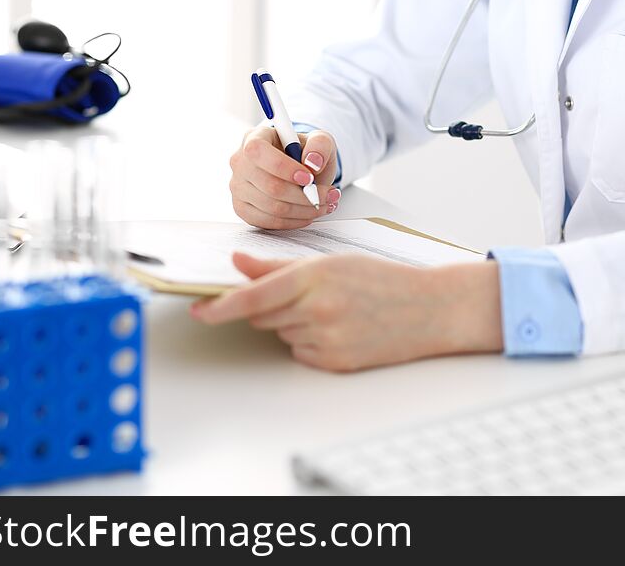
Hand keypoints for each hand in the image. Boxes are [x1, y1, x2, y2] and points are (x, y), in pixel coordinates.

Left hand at [190, 253, 503, 371]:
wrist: (427, 309)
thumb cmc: (381, 279)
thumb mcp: (331, 262)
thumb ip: (278, 267)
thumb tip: (238, 263)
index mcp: (313, 277)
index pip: (252, 298)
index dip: (220, 307)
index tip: (198, 312)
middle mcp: (316, 310)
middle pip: (263, 316)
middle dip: (274, 306)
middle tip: (309, 295)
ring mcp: (325, 340)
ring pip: (282, 335)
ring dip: (294, 324)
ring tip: (336, 311)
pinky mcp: (334, 362)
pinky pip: (300, 353)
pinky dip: (309, 342)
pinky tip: (341, 329)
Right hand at [229, 122, 340, 228]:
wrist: (299, 171)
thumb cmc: (305, 153)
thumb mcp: (319, 140)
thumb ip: (320, 144)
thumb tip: (313, 162)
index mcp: (254, 138)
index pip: (259, 152)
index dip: (285, 168)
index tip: (310, 178)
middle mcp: (240, 162)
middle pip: (271, 186)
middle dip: (306, 195)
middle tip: (329, 195)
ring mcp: (238, 187)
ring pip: (273, 207)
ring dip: (305, 210)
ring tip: (324, 205)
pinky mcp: (242, 208)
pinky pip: (268, 222)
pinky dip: (294, 221)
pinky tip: (308, 214)